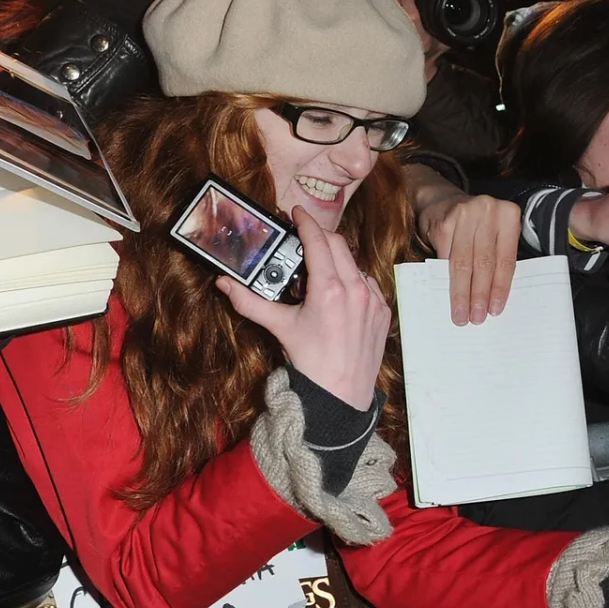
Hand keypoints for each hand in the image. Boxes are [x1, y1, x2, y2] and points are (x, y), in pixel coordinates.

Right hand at [222, 209, 391, 409]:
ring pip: (355, 264)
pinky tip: (339, 294)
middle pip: (338, 244)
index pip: (318, 240)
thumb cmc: (311, 363)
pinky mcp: (384, 312)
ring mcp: (374, 300)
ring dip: (337, 260)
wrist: (341, 394)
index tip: (296, 212)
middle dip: (319, 236)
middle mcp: (356, 289)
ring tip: (318, 273)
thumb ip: (249, 302)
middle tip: (302, 239)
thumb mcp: (279, 328)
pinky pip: (369, 284)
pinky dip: (353, 281)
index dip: (305, 221)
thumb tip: (224, 285)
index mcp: (330, 289)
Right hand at [419, 192, 518, 323]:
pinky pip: (445, 259)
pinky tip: (447, 295)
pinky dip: (446, 279)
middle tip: (476, 318)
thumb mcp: (492, 232)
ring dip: (462, 292)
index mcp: (508, 215)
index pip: (506, 259)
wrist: (439, 200)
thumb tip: (493, 298)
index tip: (495, 310)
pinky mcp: (444, 224)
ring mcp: (464, 215)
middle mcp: (488, 211)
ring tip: (461, 314)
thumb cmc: (473, 223)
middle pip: (484, 262)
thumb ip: (496, 256)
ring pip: (464, 263)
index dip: (500, 287)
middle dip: (480, 294)